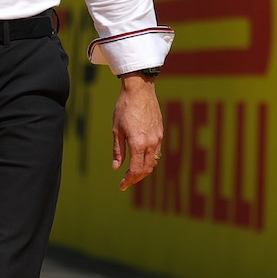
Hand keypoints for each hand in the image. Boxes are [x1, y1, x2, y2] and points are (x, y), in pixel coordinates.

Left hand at [111, 73, 162, 190]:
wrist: (139, 91)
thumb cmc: (124, 109)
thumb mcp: (116, 130)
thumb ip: (118, 150)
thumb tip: (116, 167)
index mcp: (138, 143)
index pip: (136, 169)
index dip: (129, 180)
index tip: (122, 185)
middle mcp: (151, 143)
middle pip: (146, 168)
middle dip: (136, 178)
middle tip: (126, 182)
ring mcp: (158, 138)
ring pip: (153, 161)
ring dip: (144, 170)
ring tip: (132, 173)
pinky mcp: (160, 132)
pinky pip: (157, 152)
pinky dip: (149, 160)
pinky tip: (141, 160)